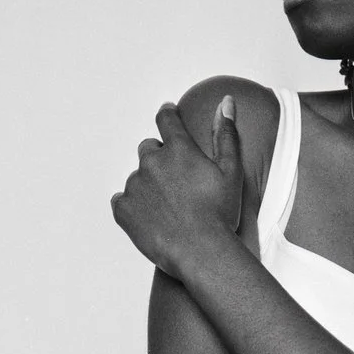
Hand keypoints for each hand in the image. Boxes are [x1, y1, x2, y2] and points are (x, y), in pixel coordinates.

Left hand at [110, 97, 247, 274]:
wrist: (201, 251)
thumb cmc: (220, 213)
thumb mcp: (231, 170)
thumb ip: (225, 133)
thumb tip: (225, 102)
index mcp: (178, 149)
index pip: (166, 119)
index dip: (167, 115)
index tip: (168, 114)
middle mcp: (151, 162)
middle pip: (148, 149)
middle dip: (160, 158)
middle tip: (176, 181)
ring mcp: (135, 185)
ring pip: (138, 177)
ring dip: (148, 185)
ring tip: (168, 207)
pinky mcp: (123, 209)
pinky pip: (122, 200)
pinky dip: (133, 206)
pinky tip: (150, 217)